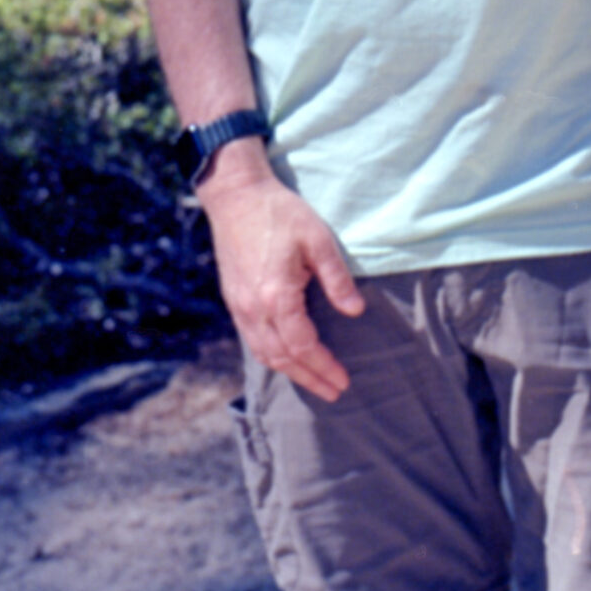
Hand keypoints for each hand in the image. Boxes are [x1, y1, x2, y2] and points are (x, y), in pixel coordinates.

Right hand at [198, 157, 363, 400]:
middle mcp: (253, 309)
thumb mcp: (319, 240)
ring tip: (314, 382)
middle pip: (282, 357)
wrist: (237, 198)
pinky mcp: (234, 301)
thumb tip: (356, 311)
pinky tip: (287, 358)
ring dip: (290, 372)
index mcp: (276, 296)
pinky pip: (253, 341)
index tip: (343, 380)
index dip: (323, 366)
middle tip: (334, 392)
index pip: (303, 345)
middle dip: (310, 378)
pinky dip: (272, 356)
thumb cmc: (282, 214)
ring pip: (264, 353)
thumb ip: (337, 279)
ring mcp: (239, 307)